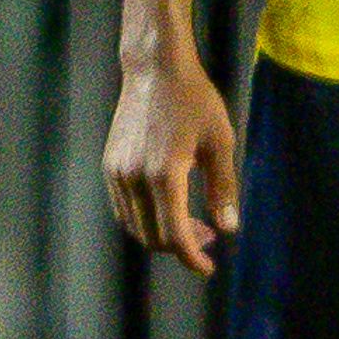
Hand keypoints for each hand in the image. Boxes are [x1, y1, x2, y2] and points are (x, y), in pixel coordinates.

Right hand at [103, 53, 236, 274]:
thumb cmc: (195, 102)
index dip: (192, 257)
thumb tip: (229, 228)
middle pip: (152, 236)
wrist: (155, 70)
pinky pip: (125, 208)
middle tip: (210, 237)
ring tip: (195, 224)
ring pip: (135, 225)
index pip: (174, 234)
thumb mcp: (220, 142)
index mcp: (164, 175)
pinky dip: (146, 218)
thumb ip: (223, 187)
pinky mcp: (109, 166)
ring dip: (162, 234)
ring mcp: (116, 173)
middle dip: (181, 246)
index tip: (208, 268)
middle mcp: (133, 178)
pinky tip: (171, 208)